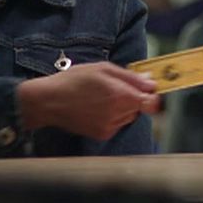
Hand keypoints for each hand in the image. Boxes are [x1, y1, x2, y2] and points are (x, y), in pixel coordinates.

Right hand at [16, 62, 158, 140]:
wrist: (49, 101)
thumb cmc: (74, 81)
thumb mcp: (103, 69)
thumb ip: (130, 77)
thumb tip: (150, 82)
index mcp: (120, 96)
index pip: (152, 103)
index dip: (153, 96)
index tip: (149, 90)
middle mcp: (118, 114)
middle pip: (140, 108)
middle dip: (133, 98)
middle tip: (115, 87)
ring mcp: (109, 126)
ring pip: (128, 116)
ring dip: (122, 107)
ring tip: (102, 97)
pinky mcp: (102, 134)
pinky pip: (116, 123)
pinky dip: (112, 116)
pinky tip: (97, 107)